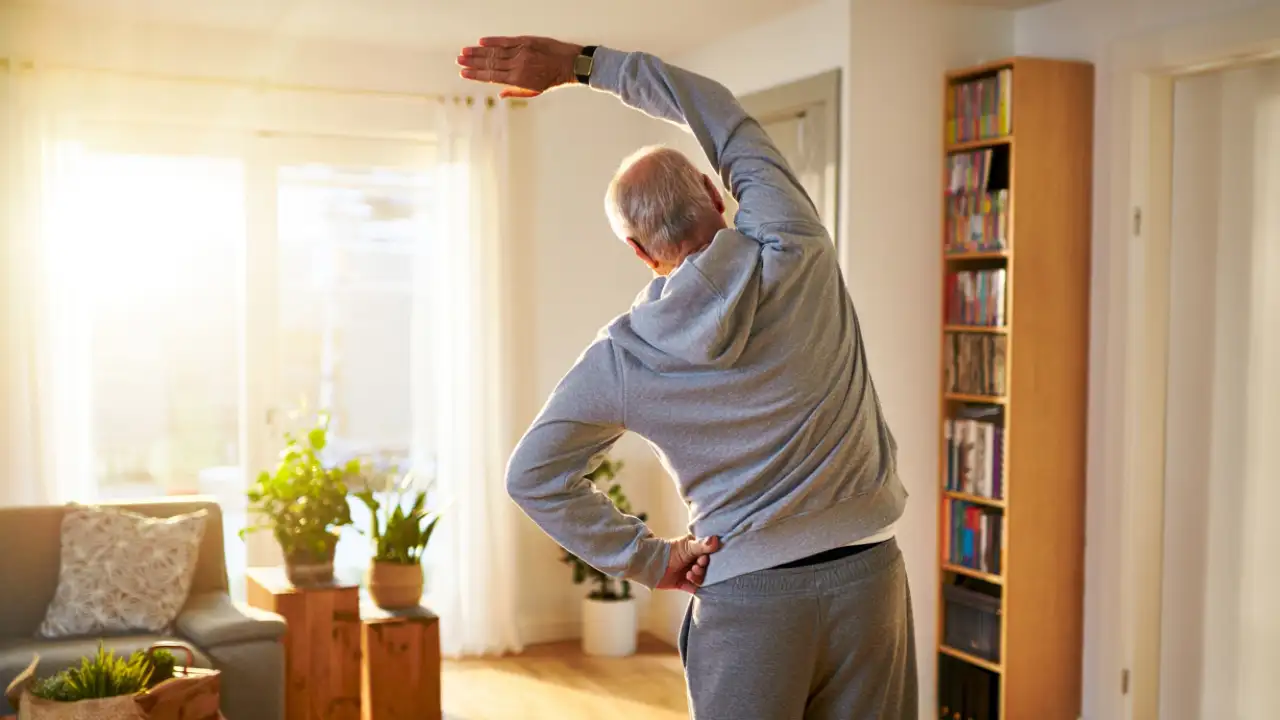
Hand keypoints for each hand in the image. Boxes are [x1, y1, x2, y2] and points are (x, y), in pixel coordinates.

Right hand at [456, 36, 583, 98]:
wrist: (570, 64)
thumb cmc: (552, 79)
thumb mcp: (535, 91)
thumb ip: (516, 92)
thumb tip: (499, 95)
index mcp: (518, 80)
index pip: (491, 77)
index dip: (475, 75)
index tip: (463, 73)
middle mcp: (517, 66)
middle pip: (489, 64)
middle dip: (472, 62)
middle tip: (458, 60)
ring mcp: (521, 53)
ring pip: (495, 52)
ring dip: (478, 52)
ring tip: (464, 51)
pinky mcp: (526, 41)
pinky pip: (506, 41)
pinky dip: (493, 41)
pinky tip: (481, 41)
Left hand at [656, 535, 720, 592]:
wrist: (653, 564)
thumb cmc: (670, 551)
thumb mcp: (687, 546)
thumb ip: (702, 545)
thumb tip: (716, 540)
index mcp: (697, 550)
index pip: (710, 556)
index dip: (708, 559)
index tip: (702, 559)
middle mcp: (695, 562)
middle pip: (707, 569)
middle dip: (702, 569)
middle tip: (696, 566)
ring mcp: (690, 573)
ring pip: (702, 579)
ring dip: (698, 577)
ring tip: (689, 573)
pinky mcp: (684, 584)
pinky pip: (695, 588)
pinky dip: (694, 586)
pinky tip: (688, 580)